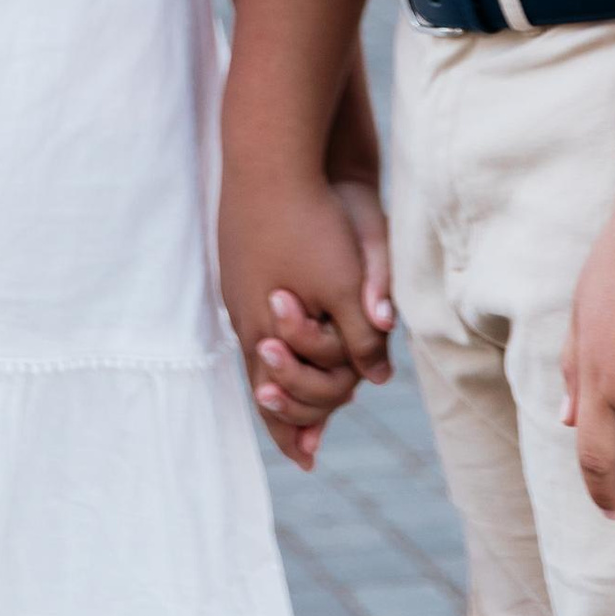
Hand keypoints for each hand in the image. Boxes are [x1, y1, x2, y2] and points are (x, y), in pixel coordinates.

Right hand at [218, 167, 395, 466]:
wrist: (269, 153)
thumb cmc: (311, 220)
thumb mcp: (348, 283)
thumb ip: (362, 336)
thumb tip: (379, 379)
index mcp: (266, 327)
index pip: (276, 401)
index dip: (293, 434)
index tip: (309, 462)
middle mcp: (243, 312)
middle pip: (260, 378)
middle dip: (284, 412)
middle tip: (301, 444)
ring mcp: (235, 283)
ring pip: (254, 343)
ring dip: (276, 373)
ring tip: (290, 390)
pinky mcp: (237, 256)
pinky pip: (252, 312)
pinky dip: (269, 334)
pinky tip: (278, 328)